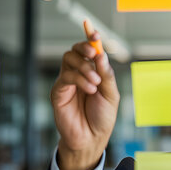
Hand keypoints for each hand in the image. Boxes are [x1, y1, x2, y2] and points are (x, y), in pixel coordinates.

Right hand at [51, 33, 119, 169]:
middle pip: (76, 50)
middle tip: (94, 53)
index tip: (94, 31)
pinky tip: (90, 89)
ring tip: (95, 81)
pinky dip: (80, 79)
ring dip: (84, 66)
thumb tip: (102, 55)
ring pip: (68, 59)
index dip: (90, 38)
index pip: (90, 50)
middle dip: (85, 47)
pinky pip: (65, 76)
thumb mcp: (112, 95)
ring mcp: (67, 81)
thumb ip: (107, 75)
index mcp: (93, 72)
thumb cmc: (102, 117)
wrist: (92, 138)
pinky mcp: (58, 91)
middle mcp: (79, 73)